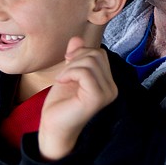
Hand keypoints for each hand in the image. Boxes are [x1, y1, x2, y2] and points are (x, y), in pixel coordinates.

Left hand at [38, 37, 117, 160]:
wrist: (53, 126)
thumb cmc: (60, 103)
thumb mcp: (68, 73)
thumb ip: (75, 57)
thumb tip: (77, 38)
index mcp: (108, 82)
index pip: (99, 54)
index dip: (81, 53)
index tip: (67, 65)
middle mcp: (112, 88)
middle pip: (97, 54)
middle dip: (76, 58)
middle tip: (64, 74)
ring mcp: (107, 93)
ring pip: (91, 61)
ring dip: (71, 67)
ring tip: (63, 79)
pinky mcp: (97, 98)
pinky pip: (85, 72)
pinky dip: (69, 72)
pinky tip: (62, 82)